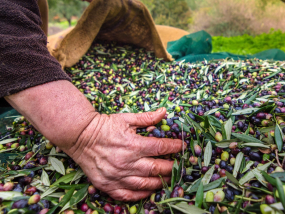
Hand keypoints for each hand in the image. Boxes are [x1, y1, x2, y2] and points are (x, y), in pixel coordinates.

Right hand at [64, 108, 184, 200]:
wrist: (79, 136)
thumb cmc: (104, 126)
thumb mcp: (126, 118)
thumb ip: (147, 117)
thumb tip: (165, 112)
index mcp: (133, 145)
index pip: (161, 148)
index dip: (174, 147)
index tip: (181, 146)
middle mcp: (127, 162)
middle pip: (157, 169)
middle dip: (171, 167)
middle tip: (178, 165)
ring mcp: (117, 176)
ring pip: (145, 184)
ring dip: (160, 182)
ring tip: (168, 178)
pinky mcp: (108, 185)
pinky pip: (128, 195)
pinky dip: (142, 195)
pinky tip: (150, 191)